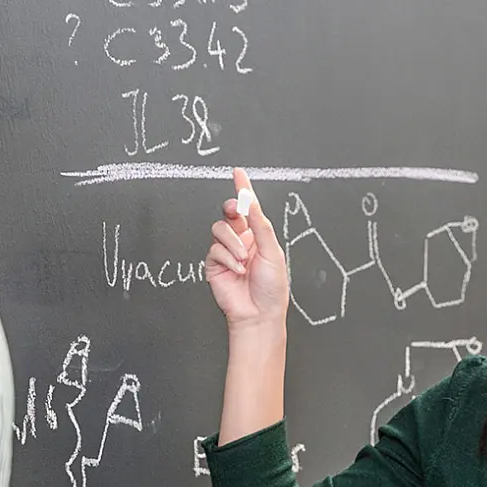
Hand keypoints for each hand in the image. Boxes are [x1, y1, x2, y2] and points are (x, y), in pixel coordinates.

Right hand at [206, 167, 289, 330]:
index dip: (243, 189)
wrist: (258, 313)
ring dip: (232, 243)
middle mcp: (241, 240)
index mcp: (258, 235)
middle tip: (237, 213)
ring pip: (219, 229)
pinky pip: (214, 249)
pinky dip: (226, 257)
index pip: (249, 207)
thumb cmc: (271, 288)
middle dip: (232, 210)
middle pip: (228, 213)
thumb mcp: (272, 252)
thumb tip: (251, 202)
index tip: (238, 173)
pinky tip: (236, 269)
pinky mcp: (214, 264)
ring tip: (243, 260)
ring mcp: (226, 251)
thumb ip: (259, 225)